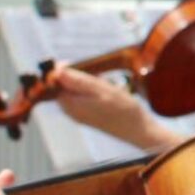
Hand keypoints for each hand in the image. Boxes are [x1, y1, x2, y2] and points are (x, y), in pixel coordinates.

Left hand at [50, 67, 168, 148]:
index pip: (55, 82)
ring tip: (106, 83)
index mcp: (70, 104)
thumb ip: (78, 81)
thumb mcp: (102, 90)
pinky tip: (109, 90)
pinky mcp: (88, 114)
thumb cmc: (123, 110)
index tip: (80, 64)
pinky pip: (84, 95)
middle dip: (79, 75)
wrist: (139, 130)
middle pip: (65, 84)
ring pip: (76, 89)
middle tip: (98, 75)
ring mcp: (79, 113)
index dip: (64, 69)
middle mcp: (71, 110)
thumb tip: (57, 72)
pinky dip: (94, 89)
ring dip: (89, 81)